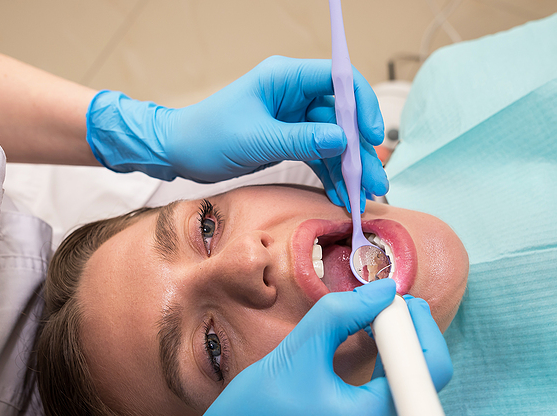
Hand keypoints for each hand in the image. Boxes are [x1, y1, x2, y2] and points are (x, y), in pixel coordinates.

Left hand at [85, 56, 387, 208]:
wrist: (179, 152)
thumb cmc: (207, 136)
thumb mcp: (255, 139)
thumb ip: (300, 139)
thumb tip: (341, 140)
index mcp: (286, 77)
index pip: (339, 80)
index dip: (362, 107)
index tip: (373, 137)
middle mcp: (295, 93)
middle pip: (342, 117)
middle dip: (360, 151)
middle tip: (377, 182)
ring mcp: (294, 118)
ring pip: (334, 141)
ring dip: (351, 169)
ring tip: (366, 198)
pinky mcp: (290, 140)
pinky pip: (319, 156)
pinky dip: (331, 176)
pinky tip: (343, 196)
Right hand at [87, 280, 453, 415]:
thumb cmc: (253, 413)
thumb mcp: (297, 350)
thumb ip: (345, 311)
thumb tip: (385, 290)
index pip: (430, 367)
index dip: (418, 325)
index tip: (393, 298)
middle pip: (423, 382)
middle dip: (406, 339)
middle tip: (379, 309)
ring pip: (409, 397)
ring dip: (396, 360)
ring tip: (367, 332)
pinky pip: (393, 414)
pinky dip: (384, 384)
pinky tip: (362, 363)